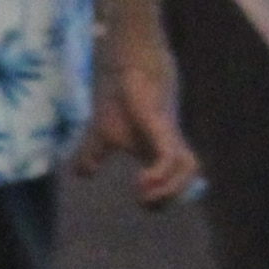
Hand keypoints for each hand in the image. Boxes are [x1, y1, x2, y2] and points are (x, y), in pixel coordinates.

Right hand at [77, 39, 202, 208]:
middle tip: (143, 201)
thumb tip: (79, 174)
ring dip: (169, 190)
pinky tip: (143, 180)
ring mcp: (168, 137)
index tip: (140, 200)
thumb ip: (92, 155)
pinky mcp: (163, 128)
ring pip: (189, 170)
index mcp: (157, 153)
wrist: (128, 67)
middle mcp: (168, 148)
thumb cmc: (121, 99)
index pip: (172, 184)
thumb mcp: (101, 135)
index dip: (161, 199)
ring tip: (144, 194)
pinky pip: (171, 159)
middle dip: (168, 199)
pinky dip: (161, 175)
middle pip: (187, 181)